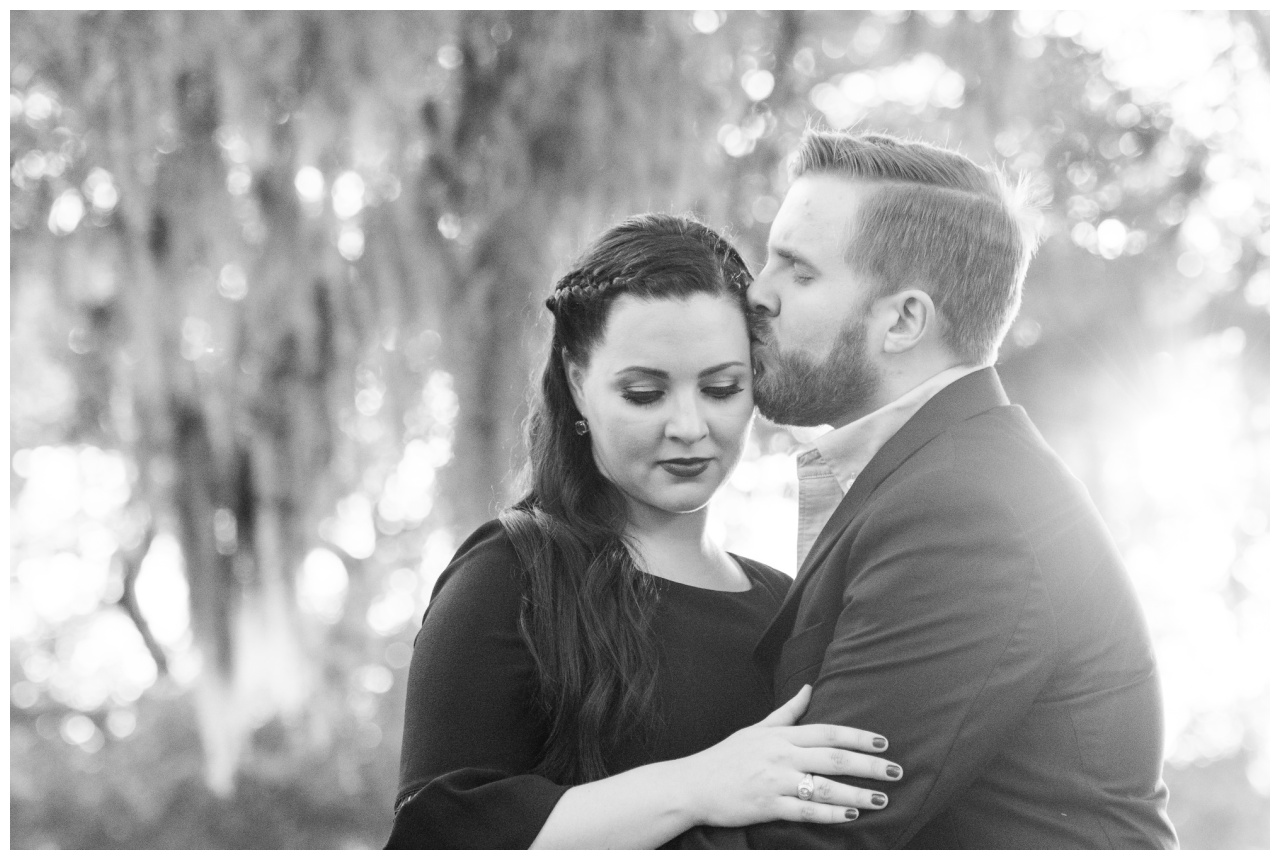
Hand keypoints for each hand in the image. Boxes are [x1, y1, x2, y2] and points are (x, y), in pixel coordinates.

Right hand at [676, 685, 901, 827]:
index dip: (858, 737)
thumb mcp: (756, 729)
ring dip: (857, 793)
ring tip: (881, 799)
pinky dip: (830, 814)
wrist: (692, 785)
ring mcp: (774, 781)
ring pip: (824, 787)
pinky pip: (805, 811)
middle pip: (833, 758)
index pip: (827, 732)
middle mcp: (781, 755)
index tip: (884, 743)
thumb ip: (787, 712)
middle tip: (896, 771)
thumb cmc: (726, 757)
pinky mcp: (767, 806)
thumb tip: (809, 688)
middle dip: (868, 765)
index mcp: (780, 735)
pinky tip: (850, 815)